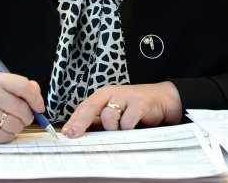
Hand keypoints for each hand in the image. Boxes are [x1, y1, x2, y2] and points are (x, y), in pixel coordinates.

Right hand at [0, 72, 44, 142]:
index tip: (39, 107)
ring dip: (18, 127)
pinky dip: (8, 135)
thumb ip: (23, 87)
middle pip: (22, 109)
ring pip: (16, 125)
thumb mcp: (0, 85)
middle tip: (23, 116)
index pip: (23, 86)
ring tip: (10, 122)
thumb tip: (38, 100)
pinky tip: (2, 129)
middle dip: (28, 116)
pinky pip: (6, 137)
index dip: (36, 98)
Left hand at [60, 82, 181, 137]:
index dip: (74, 120)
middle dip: (80, 122)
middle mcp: (112, 93)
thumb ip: (99, 121)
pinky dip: (128, 128)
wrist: (161, 100)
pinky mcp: (139, 103)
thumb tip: (80, 133)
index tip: (66, 133)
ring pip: (109, 117)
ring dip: (113, 128)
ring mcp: (125, 97)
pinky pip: (127, 122)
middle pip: (91, 107)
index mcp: (103, 95)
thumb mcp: (115, 112)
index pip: (84, 107)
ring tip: (122, 128)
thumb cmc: (134, 108)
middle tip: (72, 134)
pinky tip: (133, 126)